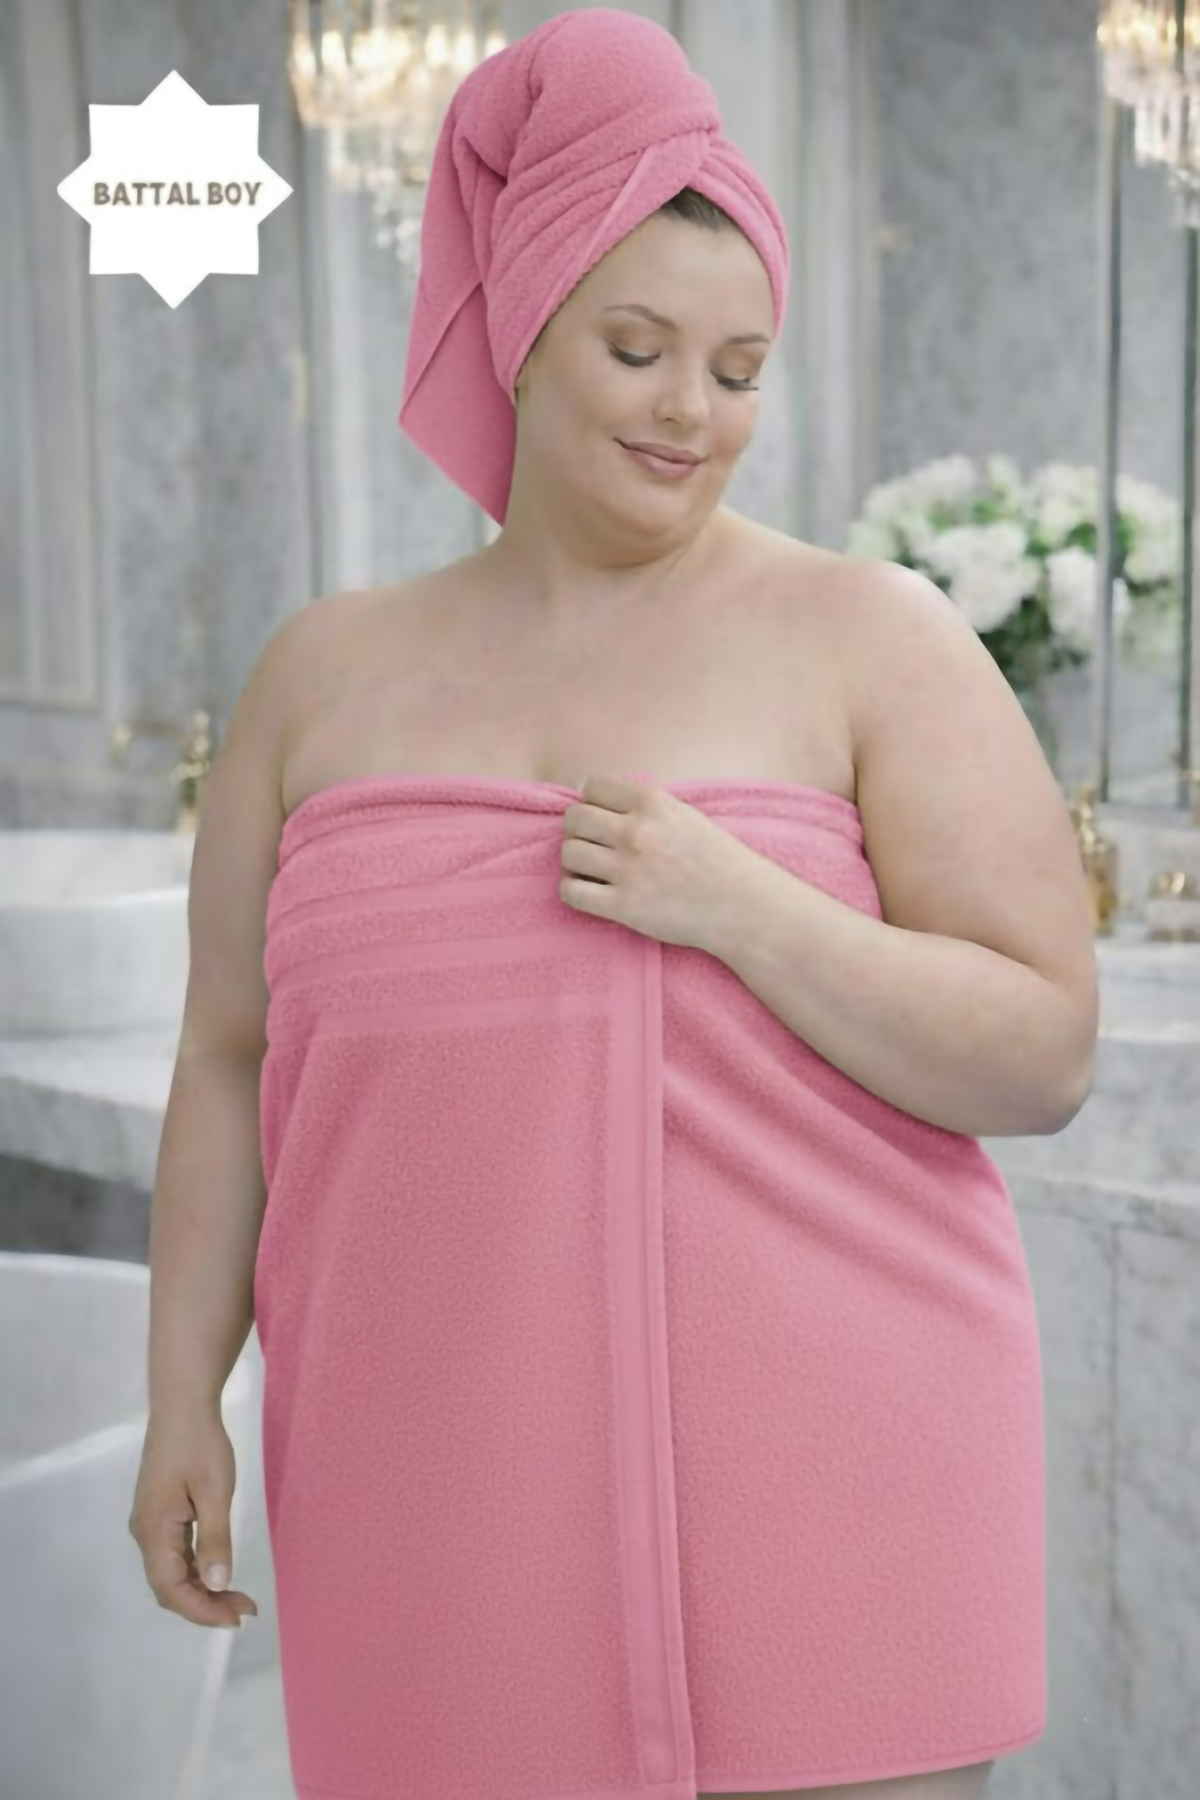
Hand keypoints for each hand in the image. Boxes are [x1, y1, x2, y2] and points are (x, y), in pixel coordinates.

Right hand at [128, 1403, 257, 1629]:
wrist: (182, 1405)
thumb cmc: (200, 1444)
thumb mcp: (215, 1491)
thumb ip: (215, 1539)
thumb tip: (217, 1584)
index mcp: (154, 1531)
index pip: (171, 1589)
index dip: (202, 1611)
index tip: (236, 1618)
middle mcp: (145, 1533)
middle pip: (169, 1586)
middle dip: (205, 1604)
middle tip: (244, 1609)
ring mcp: (150, 1524)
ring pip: (172, 1572)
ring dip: (203, 1589)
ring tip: (238, 1597)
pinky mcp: (159, 1514)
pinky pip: (174, 1555)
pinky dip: (197, 1569)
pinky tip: (219, 1571)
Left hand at [557, 773, 749, 950]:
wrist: (743, 907)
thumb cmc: (717, 860)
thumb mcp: (684, 815)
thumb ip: (643, 805)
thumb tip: (590, 792)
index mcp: (653, 802)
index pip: (592, 786)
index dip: (592, 802)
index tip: (601, 817)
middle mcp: (637, 831)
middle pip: (574, 818)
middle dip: (578, 830)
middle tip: (593, 844)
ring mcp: (629, 869)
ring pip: (568, 852)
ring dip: (575, 860)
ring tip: (592, 868)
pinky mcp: (623, 906)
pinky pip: (570, 891)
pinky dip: (573, 889)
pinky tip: (591, 891)